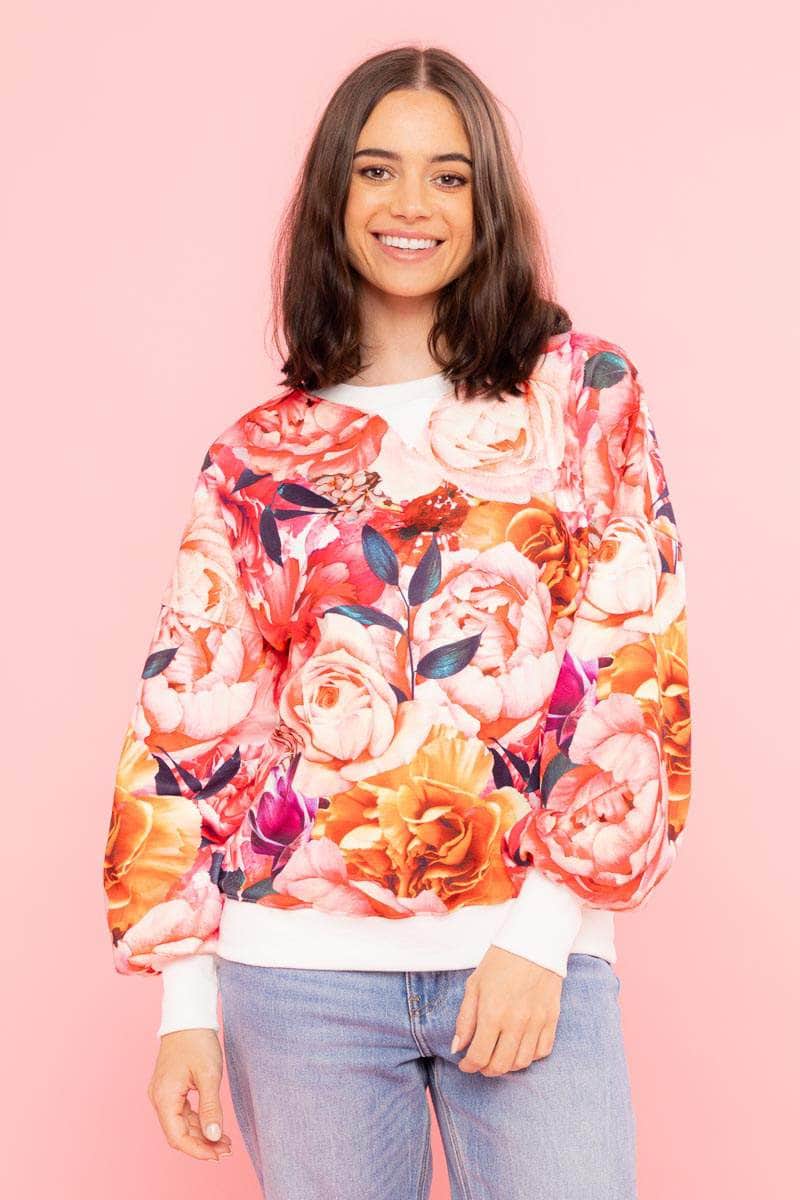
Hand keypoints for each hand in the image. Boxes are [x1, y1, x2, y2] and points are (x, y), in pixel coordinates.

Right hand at [147, 1028, 232, 1161]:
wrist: (188, 1016)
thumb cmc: (197, 1041)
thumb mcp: (209, 1075)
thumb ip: (210, 1107)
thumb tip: (213, 1136)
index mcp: (164, 1097)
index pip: (177, 1137)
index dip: (197, 1150)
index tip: (217, 1155)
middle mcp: (159, 1098)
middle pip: (178, 1133)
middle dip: (201, 1144)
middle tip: (226, 1150)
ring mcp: (163, 1094)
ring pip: (181, 1124)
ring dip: (201, 1135)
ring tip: (224, 1142)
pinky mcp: (170, 1089)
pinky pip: (182, 1113)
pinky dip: (198, 1122)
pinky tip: (213, 1127)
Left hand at [451, 945, 562, 1076]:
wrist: (534, 941)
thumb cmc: (500, 961)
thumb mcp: (474, 985)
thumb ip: (465, 1019)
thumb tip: (457, 1047)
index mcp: (492, 1012)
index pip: (479, 1056)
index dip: (469, 1066)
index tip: (465, 1065)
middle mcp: (515, 1022)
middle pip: (500, 1065)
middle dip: (486, 1070)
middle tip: (480, 1063)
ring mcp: (536, 1022)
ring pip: (522, 1062)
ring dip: (507, 1066)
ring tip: (498, 1057)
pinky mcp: (552, 1018)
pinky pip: (542, 1051)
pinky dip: (529, 1056)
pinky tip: (519, 1048)